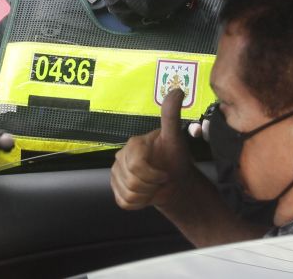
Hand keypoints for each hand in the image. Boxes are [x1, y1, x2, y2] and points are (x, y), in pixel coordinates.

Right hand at [111, 88, 190, 209]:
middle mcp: (120, 157)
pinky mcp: (116, 189)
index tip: (165, 173)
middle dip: (151, 185)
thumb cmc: (174, 159)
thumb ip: (172, 115)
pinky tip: (148, 194)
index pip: (136, 165)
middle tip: (161, 180)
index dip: (153, 174)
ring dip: (147, 194)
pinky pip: (124, 202)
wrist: (174, 181)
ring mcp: (116, 174)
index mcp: (133, 144)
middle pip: (132, 181)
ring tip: (155, 186)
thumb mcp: (175, 137)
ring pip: (128, 193)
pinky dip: (140, 203)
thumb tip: (177, 90)